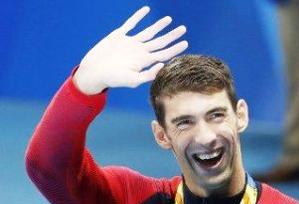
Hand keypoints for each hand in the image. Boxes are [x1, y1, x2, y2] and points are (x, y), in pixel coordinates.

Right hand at [73, 6, 187, 94]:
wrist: (95, 71)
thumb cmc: (113, 79)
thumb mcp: (132, 80)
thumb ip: (148, 74)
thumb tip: (162, 65)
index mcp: (145, 61)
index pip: (164, 53)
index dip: (175, 48)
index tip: (185, 42)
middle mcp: (140, 51)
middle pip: (160, 41)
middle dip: (172, 35)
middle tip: (183, 29)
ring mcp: (130, 42)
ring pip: (148, 32)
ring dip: (159, 25)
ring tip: (169, 19)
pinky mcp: (119, 36)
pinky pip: (131, 23)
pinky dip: (138, 16)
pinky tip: (146, 10)